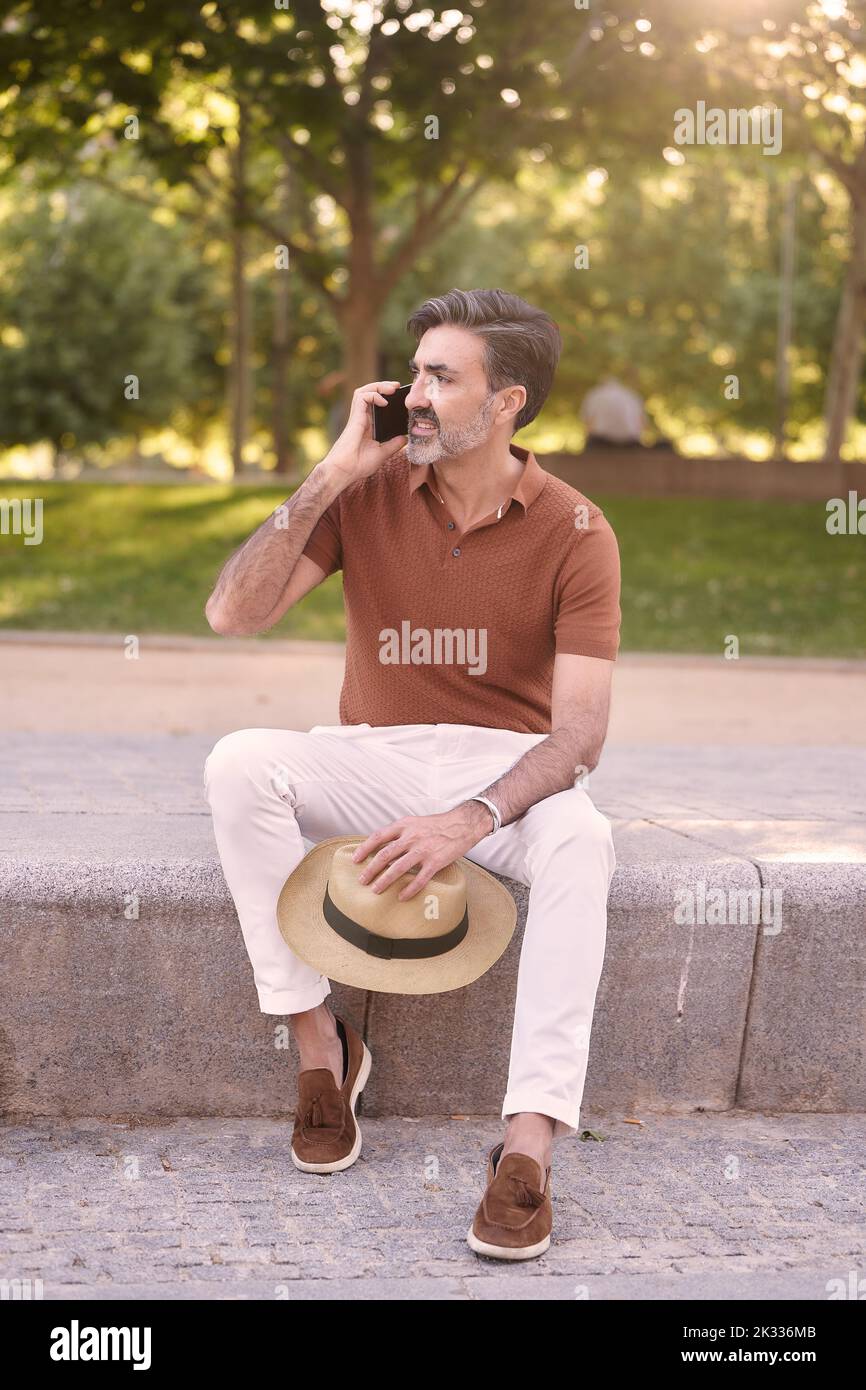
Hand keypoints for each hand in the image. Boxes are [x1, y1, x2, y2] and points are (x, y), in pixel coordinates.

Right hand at [323, 380, 406, 486]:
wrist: (345, 471)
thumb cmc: (359, 465)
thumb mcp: (382, 454)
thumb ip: (393, 445)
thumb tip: (405, 437)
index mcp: (368, 425)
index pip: (376, 404)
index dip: (386, 397)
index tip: (401, 397)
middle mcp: (362, 419)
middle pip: (370, 393)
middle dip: (383, 386)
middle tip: (398, 386)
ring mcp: (357, 417)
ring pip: (364, 391)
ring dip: (378, 386)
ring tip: (393, 388)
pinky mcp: (354, 417)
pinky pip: (362, 397)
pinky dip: (373, 395)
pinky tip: (384, 402)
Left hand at [351, 804, 493, 900]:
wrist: (462, 825)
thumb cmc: (437, 825)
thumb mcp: (414, 822)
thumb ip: (399, 833)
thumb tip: (381, 846)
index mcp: (404, 826)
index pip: (378, 836)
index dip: (365, 848)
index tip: (355, 859)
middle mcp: (411, 837)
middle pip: (385, 855)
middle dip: (371, 869)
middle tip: (362, 880)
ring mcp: (423, 850)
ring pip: (398, 868)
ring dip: (384, 881)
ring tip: (375, 890)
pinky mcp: (435, 862)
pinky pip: (419, 879)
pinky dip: (409, 889)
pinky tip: (401, 896)